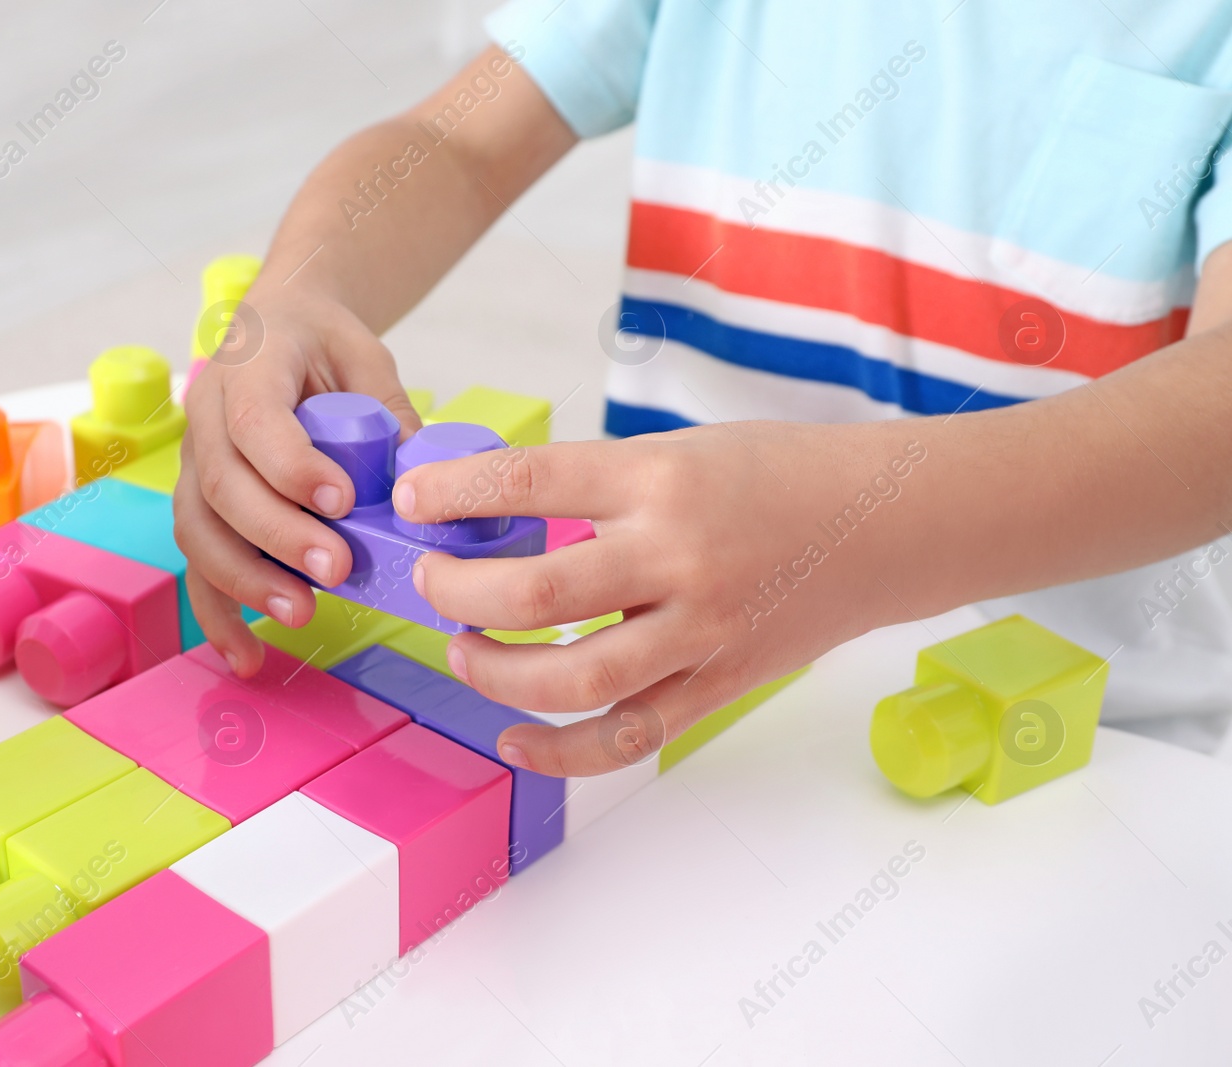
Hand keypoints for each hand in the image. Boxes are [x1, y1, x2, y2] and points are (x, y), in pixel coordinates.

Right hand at [176, 286, 420, 674]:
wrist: (274, 329)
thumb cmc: (321, 344)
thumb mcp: (364, 356)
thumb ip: (390, 411)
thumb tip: (423, 482)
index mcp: (247, 370)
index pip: (254, 422)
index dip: (291, 466)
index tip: (342, 501)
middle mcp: (205, 419)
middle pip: (222, 487)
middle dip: (277, 537)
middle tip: (336, 570)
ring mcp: (194, 465)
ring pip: (200, 531)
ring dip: (245, 580)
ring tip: (299, 613)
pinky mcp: (200, 506)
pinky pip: (199, 564)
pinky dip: (219, 614)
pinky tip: (248, 656)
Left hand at [393, 421, 921, 775]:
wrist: (890, 524)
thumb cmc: (779, 474)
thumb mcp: (680, 450)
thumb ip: (595, 486)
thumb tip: (491, 512)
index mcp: (662, 476)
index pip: (531, 481)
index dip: (454, 494)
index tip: (413, 502)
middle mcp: (678, 555)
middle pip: (537, 594)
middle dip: (458, 593)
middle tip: (431, 583)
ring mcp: (701, 630)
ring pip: (574, 679)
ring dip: (495, 673)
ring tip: (461, 650)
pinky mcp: (719, 683)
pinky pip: (629, 736)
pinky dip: (562, 753)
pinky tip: (514, 741)